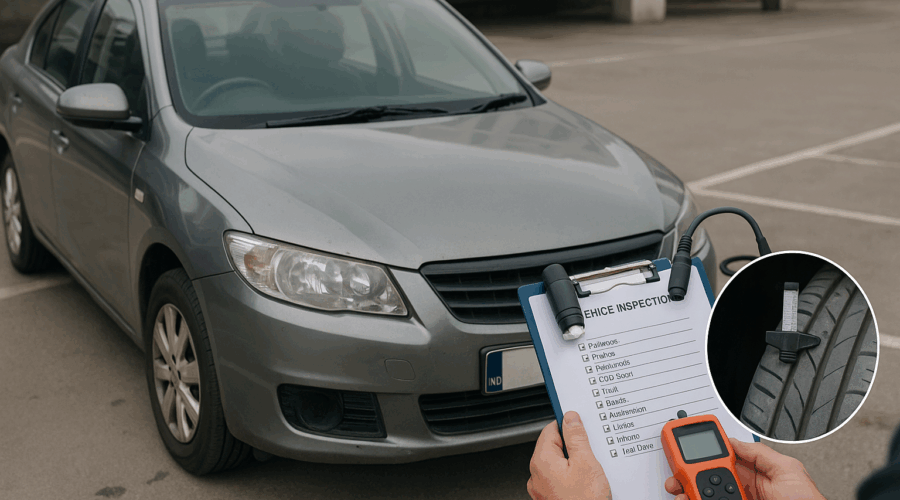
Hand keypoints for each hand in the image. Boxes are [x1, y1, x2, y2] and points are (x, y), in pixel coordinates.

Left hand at [527, 411, 611, 499]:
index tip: (581, 422)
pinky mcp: (552, 499)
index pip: (550, 429)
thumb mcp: (586, 463)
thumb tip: (571, 418)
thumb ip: (577, 438)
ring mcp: (543, 489)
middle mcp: (537, 475)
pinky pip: (561, 481)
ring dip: (575, 463)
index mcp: (541, 460)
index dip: (567, 424)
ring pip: (559, 465)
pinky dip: (574, 478)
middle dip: (574, 446)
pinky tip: (588, 483)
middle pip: (555, 447)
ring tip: (593, 469)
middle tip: (592, 448)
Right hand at [664, 438, 824, 499]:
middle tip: (677, 477)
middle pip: (706, 477)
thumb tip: (733, 441)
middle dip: (687, 474)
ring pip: (703, 494)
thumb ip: (760, 453)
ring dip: (687, 492)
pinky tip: (689, 499)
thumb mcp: (788, 469)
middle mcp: (744, 488)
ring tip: (680, 492)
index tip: (687, 448)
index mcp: (755, 472)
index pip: (722, 457)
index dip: (703, 451)